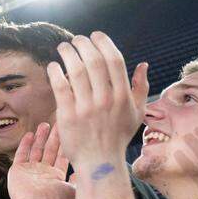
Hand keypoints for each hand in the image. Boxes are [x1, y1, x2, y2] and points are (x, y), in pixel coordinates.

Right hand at [7, 123, 74, 198]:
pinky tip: (30, 134)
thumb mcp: (72, 190)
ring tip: (44, 124)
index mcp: (56, 176)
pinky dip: (25, 144)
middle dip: (54, 137)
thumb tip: (85, 171)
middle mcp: (44, 172)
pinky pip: (21, 154)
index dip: (65, 143)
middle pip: (50, 150)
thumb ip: (79, 179)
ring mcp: (30, 171)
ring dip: (40, 138)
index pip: (62, 156)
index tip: (69, 130)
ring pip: (36, 150)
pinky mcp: (18, 170)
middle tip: (58, 122)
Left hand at [47, 32, 148, 169]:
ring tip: (64, 47)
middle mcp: (106, 100)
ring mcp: (86, 108)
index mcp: (123, 96)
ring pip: (76, 70)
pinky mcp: (68, 115)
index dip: (104, 43)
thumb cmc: (118, 136)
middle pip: (94, 60)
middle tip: (76, 40)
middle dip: (83, 44)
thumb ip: (141, 88)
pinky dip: (56, 71)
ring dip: (68, 53)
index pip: (114, 60)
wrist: (99, 163)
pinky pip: (60, 86)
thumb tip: (143, 64)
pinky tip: (54, 66)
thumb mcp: (136, 113)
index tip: (95, 35)